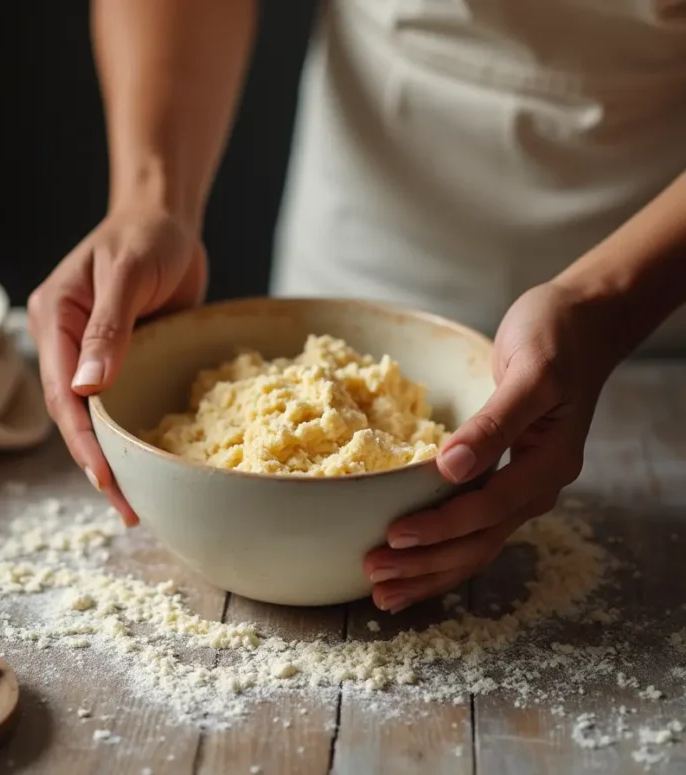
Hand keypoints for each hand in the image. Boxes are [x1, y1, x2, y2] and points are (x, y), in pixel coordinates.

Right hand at [27, 206, 206, 525]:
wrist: (165, 218)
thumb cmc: (146, 236)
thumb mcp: (127, 275)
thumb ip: (107, 330)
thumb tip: (88, 389)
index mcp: (53, 318)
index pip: (61, 391)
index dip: (81, 439)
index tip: (104, 477)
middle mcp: (64, 342)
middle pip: (73, 413)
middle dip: (95, 461)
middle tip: (125, 506)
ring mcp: (90, 353)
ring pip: (94, 415)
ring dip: (111, 456)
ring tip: (134, 500)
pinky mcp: (118, 359)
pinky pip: (119, 403)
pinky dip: (129, 435)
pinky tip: (145, 463)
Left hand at [363, 281, 622, 612]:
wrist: (583, 324)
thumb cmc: (556, 339)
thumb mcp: (531, 373)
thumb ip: (495, 423)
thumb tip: (450, 468)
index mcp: (547, 464)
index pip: (489, 509)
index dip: (441, 526)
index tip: (394, 536)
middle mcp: (534, 484)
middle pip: (479, 541)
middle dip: (426, 564)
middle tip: (375, 577)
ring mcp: (520, 485)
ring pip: (474, 544)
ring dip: (429, 570)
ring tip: (384, 592)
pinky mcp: (502, 476)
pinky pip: (471, 525)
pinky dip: (440, 548)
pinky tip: (410, 563)